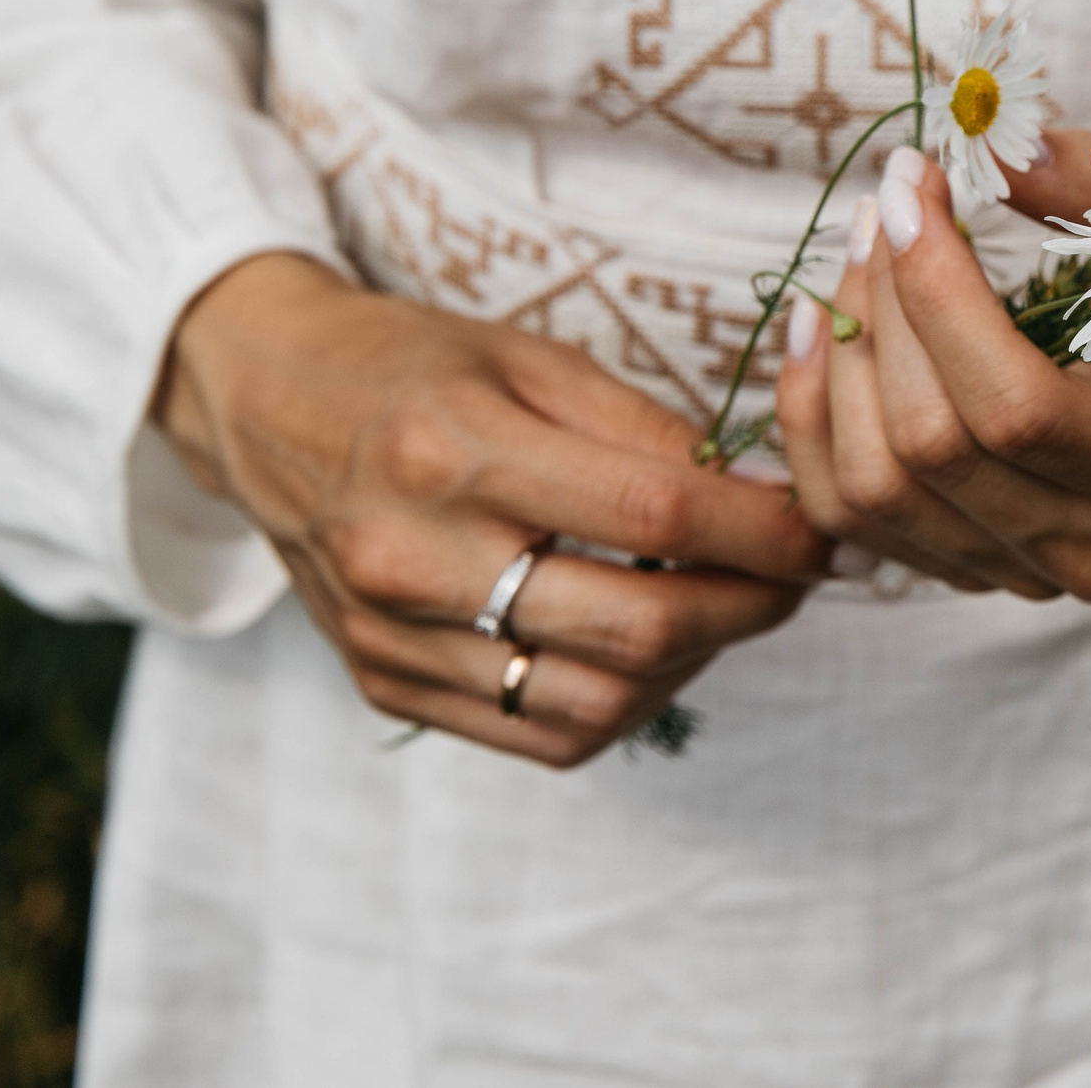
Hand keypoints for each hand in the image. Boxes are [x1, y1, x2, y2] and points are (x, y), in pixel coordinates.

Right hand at [155, 253, 832, 766]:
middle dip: (754, 605)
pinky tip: (651, 649)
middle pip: (637, 624)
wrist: (263, 404)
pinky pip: (541, 734)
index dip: (767, 532)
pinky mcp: (384, 684)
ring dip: (698, 661)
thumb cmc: (414, 366)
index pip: (656, 516)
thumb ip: (646, 429)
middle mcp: (414, 555)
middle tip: (799, 576)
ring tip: (729, 606)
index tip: (826, 531)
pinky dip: (625, 702)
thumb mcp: (529, 357)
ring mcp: (393, 635)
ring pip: (599, 698)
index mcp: (454, 448)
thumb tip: (768, 492)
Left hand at [772, 131, 1090, 602]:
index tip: (910, 185)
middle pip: (932, 446)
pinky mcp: (970, 570)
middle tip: (883, 207)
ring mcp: (1029, 573)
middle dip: (884, 306)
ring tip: (855, 257)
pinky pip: (847, 514)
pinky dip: (812, 418)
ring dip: (837, 359)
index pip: (1018, 408)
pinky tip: (821, 329)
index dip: (939, 295)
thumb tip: (990, 147)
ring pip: (872, 489)